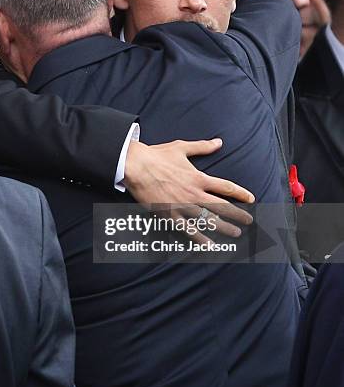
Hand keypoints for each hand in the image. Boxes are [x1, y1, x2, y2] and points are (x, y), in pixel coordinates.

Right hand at [123, 138, 253, 236]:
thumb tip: (218, 142)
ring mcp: (182, 206)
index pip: (227, 187)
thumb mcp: (182, 147)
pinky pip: (187, 229)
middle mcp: (194, 193)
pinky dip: (200, 238)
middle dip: (238, 215)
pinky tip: (210, 245)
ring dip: (224, 228)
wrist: (136, 166)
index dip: (241, 193)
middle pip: (222, 207)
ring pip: (208, 220)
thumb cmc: (157, 155)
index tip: (251, 199)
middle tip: (249, 221)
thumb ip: (202, 147)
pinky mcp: (169, 215)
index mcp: (199, 177)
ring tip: (235, 233)